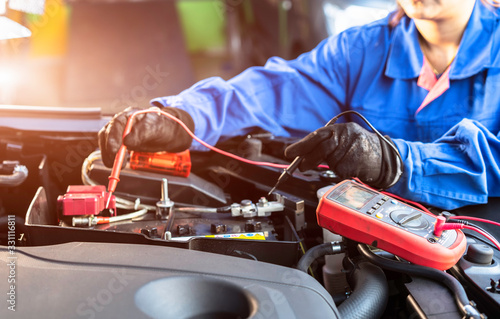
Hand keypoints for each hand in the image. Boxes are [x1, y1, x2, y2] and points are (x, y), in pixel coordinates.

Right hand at [98, 106, 194, 167]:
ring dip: (108, 154)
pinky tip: (116, 163)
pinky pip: (110, 149)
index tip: (114, 150)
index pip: (117, 124)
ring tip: (115, 165)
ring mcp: (120, 132)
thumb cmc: (162, 127)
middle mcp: (122, 122)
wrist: (167, 134)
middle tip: (114, 162)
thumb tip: (127, 141)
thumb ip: (143, 132)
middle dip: (109, 148)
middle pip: (108, 133)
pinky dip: (111, 157)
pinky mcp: (120, 142)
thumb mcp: (156, 128)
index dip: (113, 137)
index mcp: (130, 115)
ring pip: (106, 141)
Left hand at [284, 122, 400, 188]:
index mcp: (341, 128)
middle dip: (309, 158)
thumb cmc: (361, 149)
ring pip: (331, 161)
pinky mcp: (357, 161)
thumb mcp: (344, 139)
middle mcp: (347, 135)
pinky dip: (342, 172)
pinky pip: (340, 170)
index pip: (317, 135)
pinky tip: (352, 166)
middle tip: (301, 167)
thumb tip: (302, 154)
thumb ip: (326, 143)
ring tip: (344, 161)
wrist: (387, 157)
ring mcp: (353, 148)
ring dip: (332, 165)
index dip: (302, 144)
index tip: (289, 152)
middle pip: (321, 148)